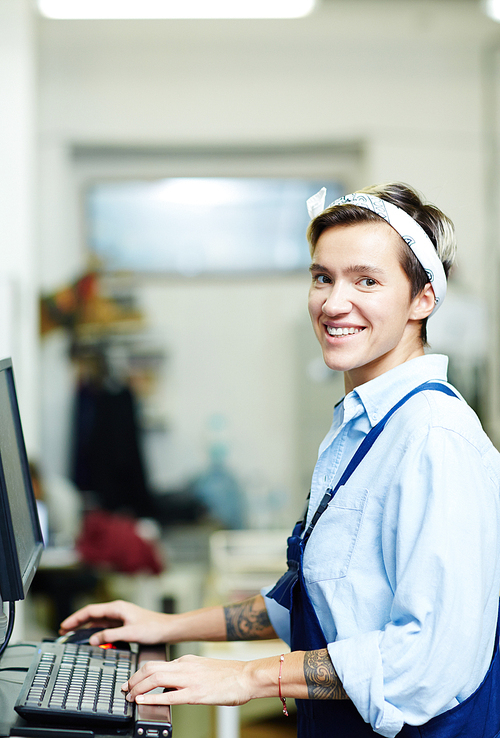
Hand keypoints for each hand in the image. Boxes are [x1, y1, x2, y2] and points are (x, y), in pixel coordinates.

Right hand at [59, 600, 170, 645]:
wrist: (167, 629)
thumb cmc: (153, 628)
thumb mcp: (130, 633)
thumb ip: (110, 636)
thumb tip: (92, 639)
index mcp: (117, 608)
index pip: (91, 611)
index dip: (76, 618)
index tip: (64, 625)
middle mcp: (117, 610)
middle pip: (92, 614)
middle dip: (77, 621)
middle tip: (63, 630)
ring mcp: (120, 616)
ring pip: (98, 620)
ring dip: (85, 626)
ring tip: (72, 633)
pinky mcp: (123, 623)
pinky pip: (105, 626)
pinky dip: (95, 630)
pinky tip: (90, 637)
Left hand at [123, 655, 255, 706]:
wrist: (247, 676)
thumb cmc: (228, 675)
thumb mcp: (202, 668)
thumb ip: (185, 674)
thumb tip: (169, 686)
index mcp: (186, 661)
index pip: (155, 664)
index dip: (139, 673)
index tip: (131, 682)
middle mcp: (185, 666)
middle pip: (150, 668)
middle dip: (133, 679)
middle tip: (125, 689)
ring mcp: (190, 679)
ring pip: (155, 678)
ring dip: (138, 688)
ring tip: (130, 697)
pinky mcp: (196, 693)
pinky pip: (170, 695)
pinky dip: (153, 698)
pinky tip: (143, 702)